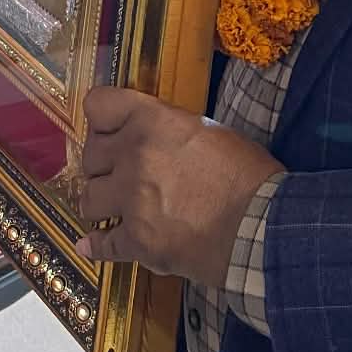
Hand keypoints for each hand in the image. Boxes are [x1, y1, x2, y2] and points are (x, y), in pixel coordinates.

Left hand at [76, 88, 282, 288]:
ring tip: (111, 208)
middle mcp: (133, 155)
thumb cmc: (246, 173)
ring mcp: (132, 200)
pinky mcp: (138, 241)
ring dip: (99, 203)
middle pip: (89, 155)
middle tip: (116, 174)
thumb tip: (150, 136)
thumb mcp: (207, 130)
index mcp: (151, 120)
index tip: (106, 131)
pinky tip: (93, 245)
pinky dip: (98, 246)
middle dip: (102, 165)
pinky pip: (103, 243)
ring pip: (87, 199)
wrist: (263, 224)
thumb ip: (166, 129)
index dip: (101, 120)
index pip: (97, 105)